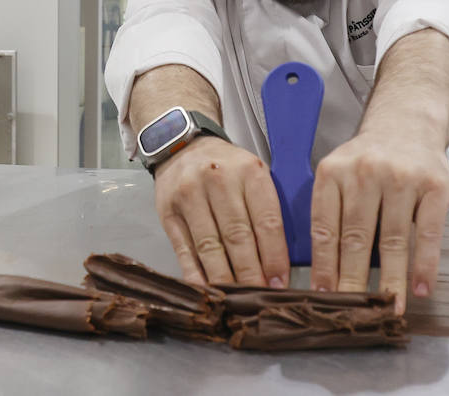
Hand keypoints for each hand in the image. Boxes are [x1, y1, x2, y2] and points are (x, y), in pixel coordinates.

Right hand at [152, 135, 289, 287]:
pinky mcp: (168, 212)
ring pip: (210, 247)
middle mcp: (218, 180)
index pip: (266, 221)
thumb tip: (278, 264)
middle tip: (260, 297)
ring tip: (236, 300)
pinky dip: (196, 274)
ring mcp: (189, 196)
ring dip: (225, 279)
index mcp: (249, 171)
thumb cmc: (226, 167)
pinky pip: (184, 249)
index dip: (274, 257)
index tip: (280, 283)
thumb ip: (266, 210)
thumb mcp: (254, 175)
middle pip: (238, 237)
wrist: (182, 146)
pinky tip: (207, 291)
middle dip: (252, 274)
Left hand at [308, 128, 448, 314]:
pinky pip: (429, 233)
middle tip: (353, 311)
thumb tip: (323, 268)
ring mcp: (402, 178)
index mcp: (333, 172)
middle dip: (352, 280)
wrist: (407, 123)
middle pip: (356, 237)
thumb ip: (331, 210)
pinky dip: (425, 265)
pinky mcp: (434, 185)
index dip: (323, 265)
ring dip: (391, 280)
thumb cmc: (370, 157)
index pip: (325, 226)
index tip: (323, 294)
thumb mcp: (339, 172)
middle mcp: (365, 172)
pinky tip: (421, 287)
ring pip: (393, 240)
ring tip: (389, 307)